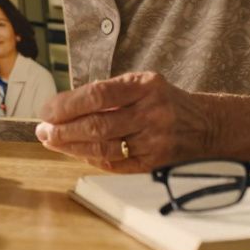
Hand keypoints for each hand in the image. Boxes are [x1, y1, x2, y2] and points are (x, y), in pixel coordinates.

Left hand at [35, 72, 215, 172]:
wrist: (206, 125)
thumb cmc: (164, 101)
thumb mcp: (143, 84)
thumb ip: (109, 93)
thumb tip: (63, 106)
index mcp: (146, 86)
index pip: (98, 95)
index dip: (67, 104)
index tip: (47, 110)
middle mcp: (152, 112)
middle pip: (98, 124)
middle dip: (63, 129)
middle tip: (43, 130)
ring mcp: (155, 140)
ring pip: (104, 147)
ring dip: (71, 146)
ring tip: (52, 142)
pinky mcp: (155, 164)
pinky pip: (116, 164)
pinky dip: (92, 159)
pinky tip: (77, 153)